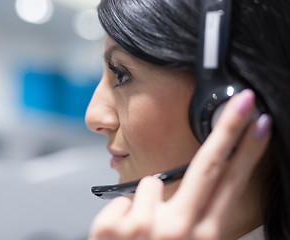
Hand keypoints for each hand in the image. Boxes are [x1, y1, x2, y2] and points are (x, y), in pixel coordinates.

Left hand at [88, 90, 271, 239]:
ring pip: (150, 184)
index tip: (258, 124)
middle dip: (228, 131)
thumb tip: (200, 190)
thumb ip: (198, 221)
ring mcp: (142, 228)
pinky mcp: (111, 227)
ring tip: (143, 231)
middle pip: (208, 167)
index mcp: (202, 238)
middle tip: (243, 102)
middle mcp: (177, 232)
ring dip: (147, 203)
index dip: (247, 152)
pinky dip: (121, 214)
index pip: (230, 184)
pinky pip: (121, 200)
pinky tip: (123, 236)